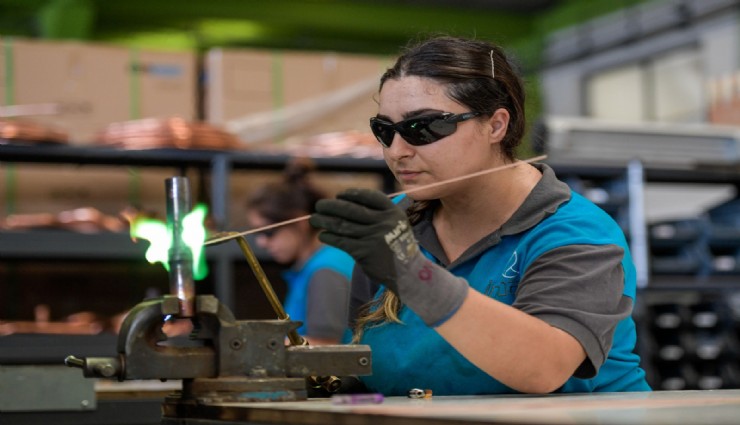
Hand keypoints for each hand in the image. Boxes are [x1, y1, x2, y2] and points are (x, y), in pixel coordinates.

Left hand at [309, 188, 468, 326]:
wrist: (408, 272)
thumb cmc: (398, 246)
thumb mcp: (396, 224)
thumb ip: (378, 213)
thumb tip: (346, 204)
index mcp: (392, 212)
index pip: (368, 197)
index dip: (351, 194)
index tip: (339, 195)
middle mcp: (383, 222)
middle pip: (351, 210)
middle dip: (331, 206)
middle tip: (319, 205)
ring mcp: (373, 237)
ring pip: (343, 225)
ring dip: (325, 221)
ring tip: (314, 219)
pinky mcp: (364, 252)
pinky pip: (342, 241)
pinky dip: (330, 237)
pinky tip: (323, 235)